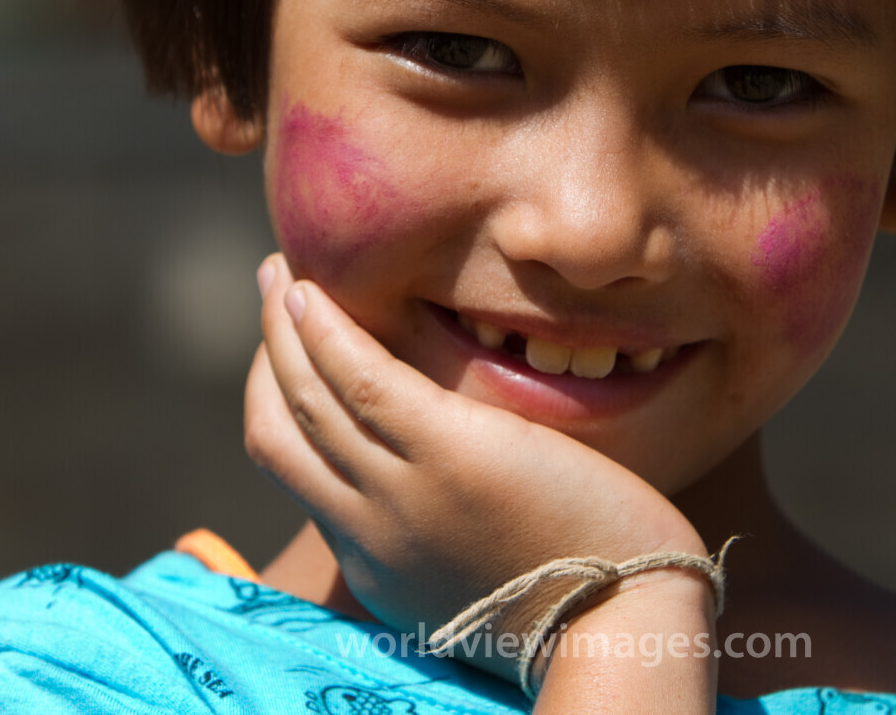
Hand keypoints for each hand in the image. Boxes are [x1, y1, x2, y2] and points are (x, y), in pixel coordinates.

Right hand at [244, 254, 709, 685]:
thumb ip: (443, 525)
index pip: (299, 473)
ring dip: (283, 329)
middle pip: (278, 434)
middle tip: (274, 294)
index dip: (282, 405)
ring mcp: (403, 492)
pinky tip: (312, 291)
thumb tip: (438, 479)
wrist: (627, 623)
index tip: (290, 356)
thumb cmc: (583, 590)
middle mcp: (369, 531)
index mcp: (375, 563)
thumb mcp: (477, 572)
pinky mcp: (449, 452)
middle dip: (267, 358)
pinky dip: (323, 333)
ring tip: (282, 272)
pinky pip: (360, 380)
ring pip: (307, 399)